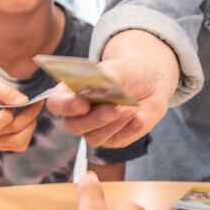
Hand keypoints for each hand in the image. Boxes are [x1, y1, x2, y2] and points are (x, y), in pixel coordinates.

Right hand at [0, 77, 40, 152]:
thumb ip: (6, 92)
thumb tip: (24, 101)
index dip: (8, 112)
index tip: (11, 102)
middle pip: (15, 128)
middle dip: (31, 113)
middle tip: (37, 101)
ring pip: (21, 140)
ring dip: (31, 124)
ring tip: (31, 112)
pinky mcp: (2, 147)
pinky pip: (21, 145)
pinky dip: (28, 133)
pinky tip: (25, 122)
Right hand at [47, 28, 177, 148]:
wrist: (152, 84)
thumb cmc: (130, 72)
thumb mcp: (120, 67)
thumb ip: (106, 77)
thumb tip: (95, 86)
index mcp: (72, 92)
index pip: (56, 103)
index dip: (66, 106)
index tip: (83, 103)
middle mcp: (79, 114)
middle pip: (73, 126)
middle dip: (95, 119)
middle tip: (115, 108)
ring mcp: (95, 129)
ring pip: (94, 138)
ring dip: (114, 124)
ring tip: (132, 108)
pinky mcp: (113, 140)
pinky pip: (117, 141)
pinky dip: (129, 129)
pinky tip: (139, 116)